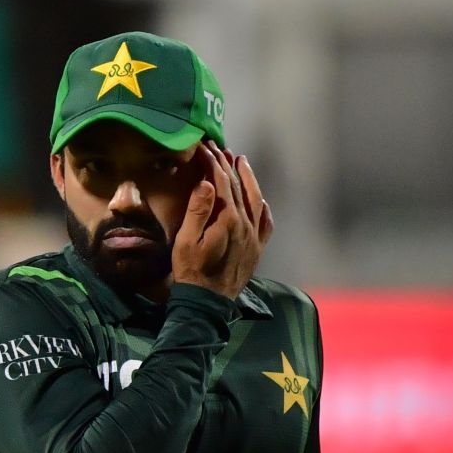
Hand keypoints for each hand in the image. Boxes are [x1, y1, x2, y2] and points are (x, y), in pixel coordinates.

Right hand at [171, 142, 265, 298]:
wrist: (207, 304)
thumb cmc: (191, 273)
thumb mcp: (186, 242)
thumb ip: (197, 211)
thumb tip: (206, 184)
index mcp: (227, 219)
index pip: (220, 183)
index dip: (212, 163)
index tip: (203, 148)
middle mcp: (246, 224)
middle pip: (237, 187)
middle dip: (227, 165)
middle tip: (218, 148)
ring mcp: (254, 237)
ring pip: (255, 200)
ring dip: (248, 179)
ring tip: (242, 161)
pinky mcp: (256, 250)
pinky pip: (266, 223)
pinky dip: (263, 207)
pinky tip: (260, 200)